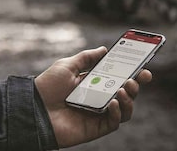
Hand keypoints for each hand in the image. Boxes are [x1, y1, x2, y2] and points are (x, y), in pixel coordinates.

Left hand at [35, 46, 153, 147]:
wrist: (33, 108)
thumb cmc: (47, 87)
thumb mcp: (67, 66)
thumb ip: (86, 58)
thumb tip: (104, 49)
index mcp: (94, 84)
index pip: (118, 79)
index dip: (133, 73)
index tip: (143, 67)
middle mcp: (99, 99)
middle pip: (126, 94)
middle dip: (136, 85)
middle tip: (137, 78)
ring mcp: (99, 114)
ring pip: (125, 110)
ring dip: (129, 99)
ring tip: (123, 90)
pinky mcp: (96, 128)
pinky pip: (115, 122)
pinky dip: (117, 113)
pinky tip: (112, 103)